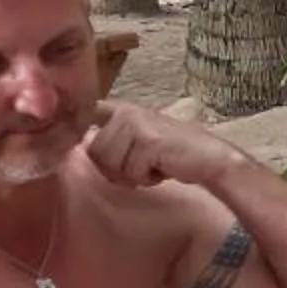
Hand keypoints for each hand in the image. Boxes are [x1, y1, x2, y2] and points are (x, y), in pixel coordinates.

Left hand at [84, 104, 237, 191]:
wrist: (210, 159)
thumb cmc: (173, 155)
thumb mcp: (137, 141)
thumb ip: (112, 139)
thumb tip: (82, 148)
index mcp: (121, 109)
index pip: (86, 115)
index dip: (77, 130)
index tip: (79, 140)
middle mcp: (126, 112)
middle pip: (94, 152)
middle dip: (115, 168)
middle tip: (143, 165)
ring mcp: (136, 124)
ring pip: (110, 163)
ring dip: (131, 174)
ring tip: (154, 165)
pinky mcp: (147, 141)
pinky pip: (130, 171)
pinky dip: (147, 178)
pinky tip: (163, 168)